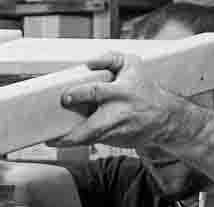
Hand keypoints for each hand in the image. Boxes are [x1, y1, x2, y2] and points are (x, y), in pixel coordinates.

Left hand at [52, 53, 183, 148]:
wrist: (162, 118)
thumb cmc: (144, 89)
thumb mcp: (133, 66)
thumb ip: (111, 59)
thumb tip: (89, 62)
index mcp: (121, 92)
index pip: (97, 92)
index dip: (80, 94)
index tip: (65, 97)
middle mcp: (118, 113)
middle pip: (92, 128)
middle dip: (72, 134)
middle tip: (53, 136)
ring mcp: (115, 130)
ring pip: (89, 139)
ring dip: (69, 141)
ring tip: (51, 140)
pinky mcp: (113, 140)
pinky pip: (91, 141)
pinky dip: (77, 141)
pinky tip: (61, 140)